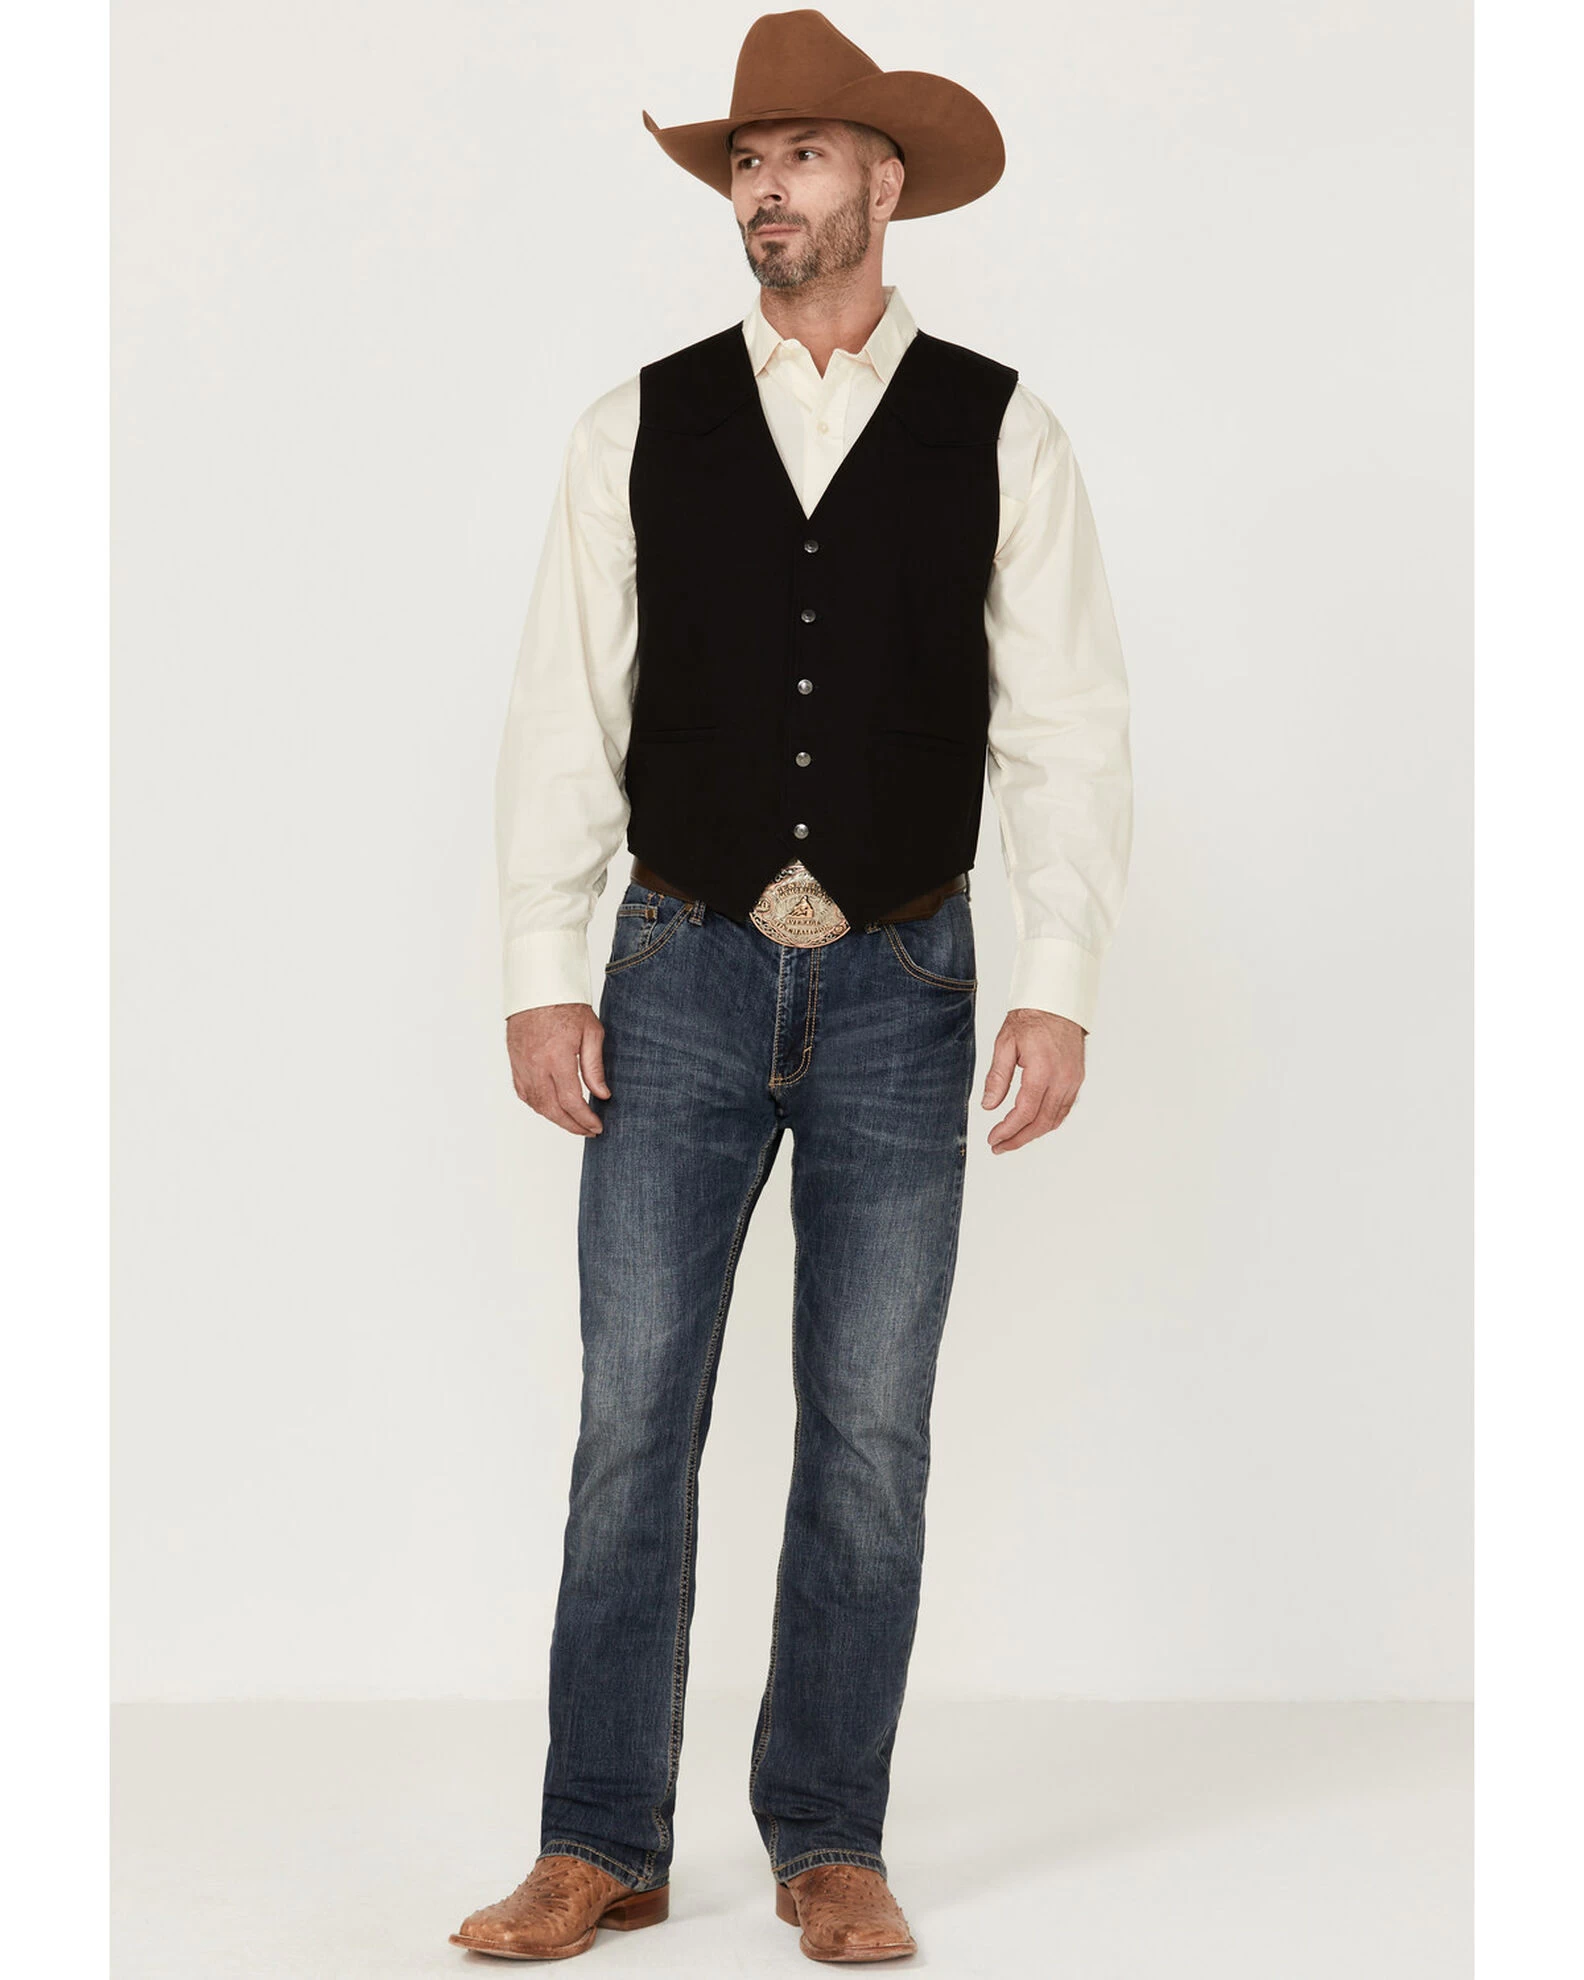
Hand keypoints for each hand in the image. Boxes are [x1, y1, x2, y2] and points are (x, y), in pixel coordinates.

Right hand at [506, 1003, 609, 1136]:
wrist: (538, 988)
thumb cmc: (566, 1006)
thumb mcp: (591, 1032)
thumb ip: (594, 1067)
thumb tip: (602, 1095)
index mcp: (556, 1057)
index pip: (571, 1101)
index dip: (585, 1119)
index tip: (597, 1126)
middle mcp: (536, 1065)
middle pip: (552, 1109)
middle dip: (572, 1125)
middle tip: (588, 1131)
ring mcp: (522, 1065)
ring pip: (536, 1104)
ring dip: (555, 1118)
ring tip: (573, 1123)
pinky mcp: (515, 1063)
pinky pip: (524, 1093)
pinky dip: (538, 1105)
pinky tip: (551, 1108)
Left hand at [980, 1009, 1085, 1152]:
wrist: (1057, 1003)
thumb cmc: (1030, 1019)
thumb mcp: (1005, 1044)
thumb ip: (997, 1077)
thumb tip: (988, 1106)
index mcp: (1042, 1070)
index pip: (1024, 1112)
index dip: (1008, 1130)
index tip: (993, 1139)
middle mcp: (1062, 1079)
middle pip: (1041, 1122)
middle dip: (1019, 1138)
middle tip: (999, 1146)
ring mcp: (1073, 1081)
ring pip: (1054, 1120)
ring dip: (1033, 1133)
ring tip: (1013, 1139)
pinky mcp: (1077, 1079)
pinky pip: (1064, 1109)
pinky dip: (1048, 1122)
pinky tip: (1033, 1125)